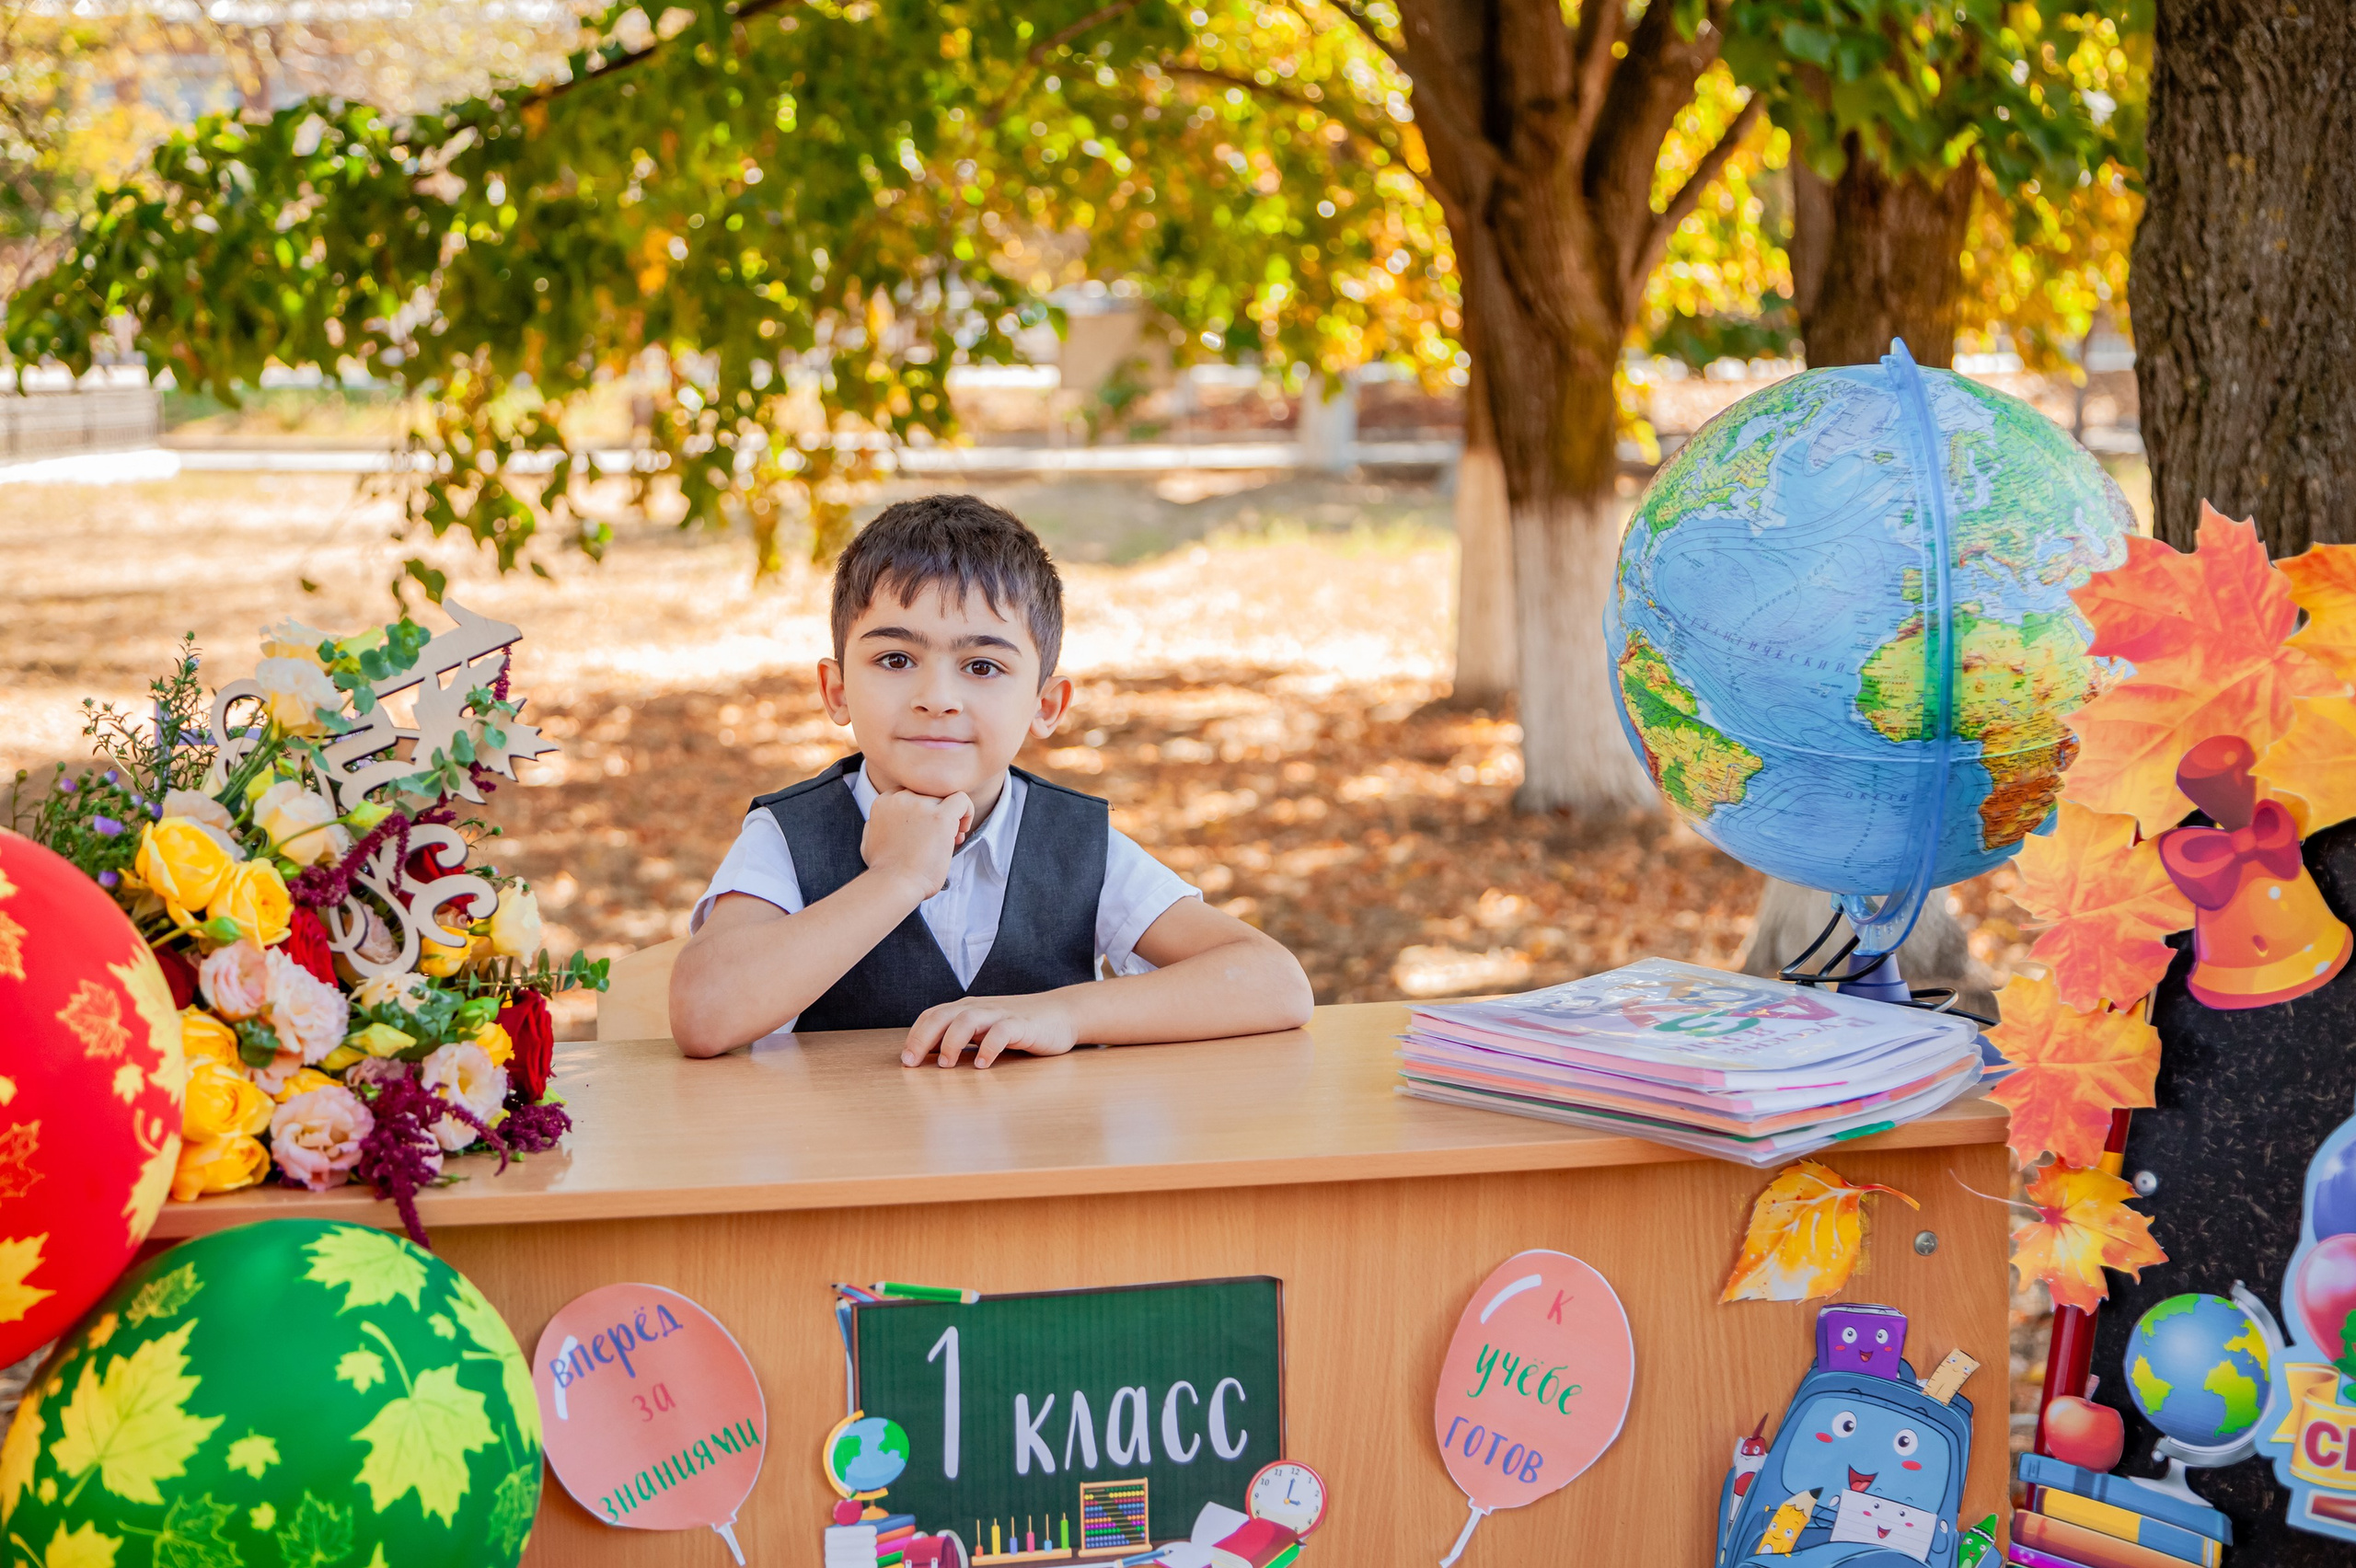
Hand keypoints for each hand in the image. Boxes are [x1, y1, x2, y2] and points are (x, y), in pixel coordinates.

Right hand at [861, 789, 970, 901]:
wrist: (893, 883)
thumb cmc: (883, 869)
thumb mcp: (869, 840)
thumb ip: (877, 824)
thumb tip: (887, 822)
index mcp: (884, 801)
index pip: (911, 793)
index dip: (921, 809)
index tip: (925, 829)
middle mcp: (901, 798)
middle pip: (929, 796)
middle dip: (937, 814)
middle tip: (940, 838)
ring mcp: (921, 805)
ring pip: (945, 799)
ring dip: (952, 817)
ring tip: (951, 840)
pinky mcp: (940, 817)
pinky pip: (962, 800)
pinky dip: (967, 812)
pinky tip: (961, 832)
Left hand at [902, 994, 1079, 1067]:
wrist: (1062, 1013)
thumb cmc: (1019, 1026)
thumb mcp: (985, 1030)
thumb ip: (960, 1038)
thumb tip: (929, 1056)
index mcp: (967, 1009)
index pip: (932, 1016)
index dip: (915, 1036)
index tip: (905, 1060)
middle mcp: (980, 1008)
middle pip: (943, 1015)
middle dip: (923, 1038)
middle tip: (912, 1063)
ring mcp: (1001, 1015)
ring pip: (968, 1019)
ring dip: (952, 1041)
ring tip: (946, 1065)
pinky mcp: (1022, 1025)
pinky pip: (1002, 1032)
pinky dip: (989, 1047)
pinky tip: (982, 1065)